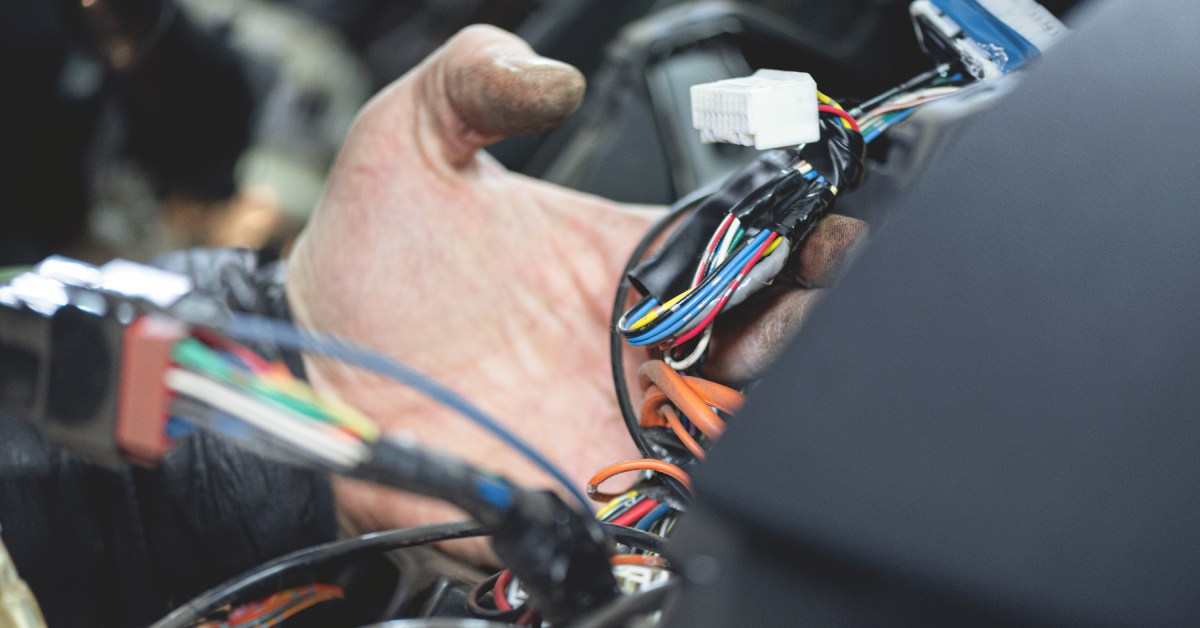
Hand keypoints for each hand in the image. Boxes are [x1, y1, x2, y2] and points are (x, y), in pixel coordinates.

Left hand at [286, 25, 865, 550]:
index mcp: (638, 259)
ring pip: (751, 426)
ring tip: (735, 383)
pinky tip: (707, 455)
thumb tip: (552, 78)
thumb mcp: (411, 134)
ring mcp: (630, 419)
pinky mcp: (603, 487)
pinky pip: (686, 497)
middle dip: (807, 332)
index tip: (815, 245)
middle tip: (766, 326)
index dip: (811, 250)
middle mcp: (650, 342)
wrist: (316, 360)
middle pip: (781, 344)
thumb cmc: (372, 251)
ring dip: (773, 409)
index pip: (763, 253)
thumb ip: (476, 76)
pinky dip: (717, 485)